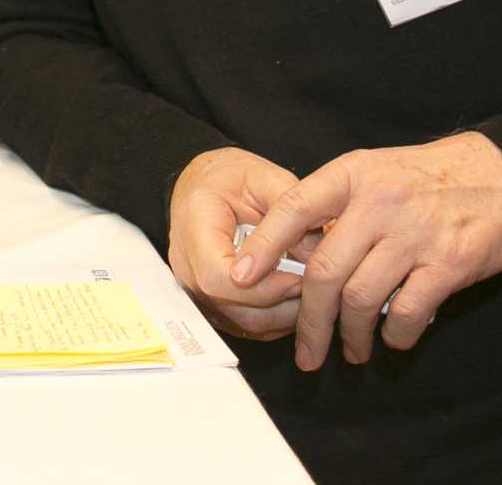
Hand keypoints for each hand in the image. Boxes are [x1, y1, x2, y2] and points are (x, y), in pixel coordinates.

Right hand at [165, 147, 310, 341]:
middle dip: (281, 302)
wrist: (203, 184)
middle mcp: (187, 266)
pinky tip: (293, 294)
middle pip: (233, 307)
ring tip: (309, 288)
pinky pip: (245, 325)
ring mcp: (195, 289)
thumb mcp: (263, 176)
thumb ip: (289, 209)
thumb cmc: (229, 177)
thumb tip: (314, 252)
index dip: (263, 287)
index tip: (298, 275)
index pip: (218, 277)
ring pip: (243, 323)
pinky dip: (275, 318)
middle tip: (315, 283)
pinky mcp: (210, 303)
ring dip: (283, 314)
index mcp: (193, 228)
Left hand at [233, 131, 501, 370]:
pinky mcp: (449, 263)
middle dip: (309, 321)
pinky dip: (395, 334)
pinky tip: (393, 339)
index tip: (240, 278)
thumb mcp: (375, 171)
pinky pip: (407, 311)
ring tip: (351, 351)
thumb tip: (293, 252)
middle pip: (324, 271)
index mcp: (353, 174)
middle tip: (305, 352)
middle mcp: (379, 202)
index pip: (293, 208)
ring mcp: (414, 233)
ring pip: (361, 298)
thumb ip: (337, 206)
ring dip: (351, 335)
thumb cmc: (431, 177)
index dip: (263, 246)